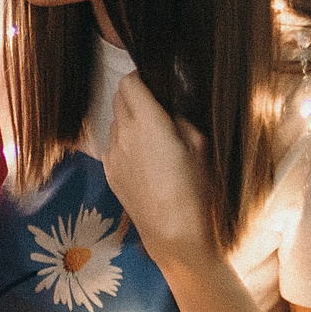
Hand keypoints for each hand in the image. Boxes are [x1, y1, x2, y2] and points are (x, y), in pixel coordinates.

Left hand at [103, 71, 220, 270]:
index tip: (153, 82)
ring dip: (129, 121)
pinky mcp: (109, 173)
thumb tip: (169, 110)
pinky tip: (144, 159)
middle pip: (118, 99)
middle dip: (134, 96)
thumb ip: (180, 119)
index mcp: (147, 122)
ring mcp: (112, 155)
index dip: (141, 78)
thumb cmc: (195, 190)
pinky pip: (112, 146)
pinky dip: (124, 143)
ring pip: (115, 123)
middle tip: (154, 106)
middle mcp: (123, 135)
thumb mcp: (201, 145)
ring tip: (152, 137)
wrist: (174, 233)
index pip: (130, 83)